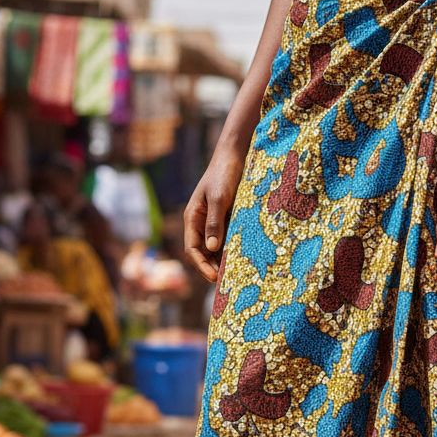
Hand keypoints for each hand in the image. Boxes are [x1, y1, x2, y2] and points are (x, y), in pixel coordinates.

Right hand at [184, 147, 245, 282]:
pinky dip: (233, 249)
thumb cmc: (223, 174)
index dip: (202, 265)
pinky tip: (244, 258)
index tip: (214, 277)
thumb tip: (211, 249)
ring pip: (216, 247)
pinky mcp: (228, 218)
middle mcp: (201, 222)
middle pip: (203, 252)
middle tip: (227, 283)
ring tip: (236, 274)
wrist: (236, 154)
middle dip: (212, 267)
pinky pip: (228, 238)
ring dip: (223, 261)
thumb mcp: (218, 198)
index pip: (192, 248)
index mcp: (193, 217)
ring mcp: (215, 220)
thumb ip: (214, 222)